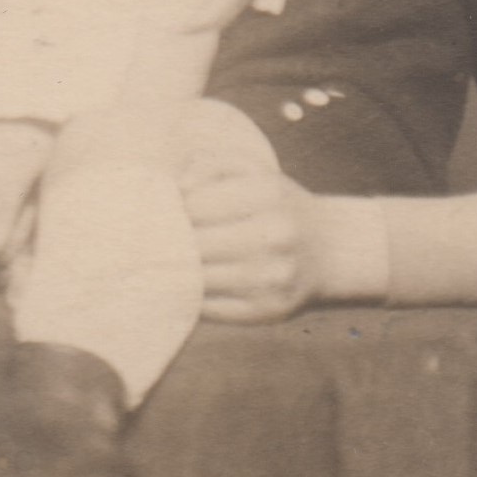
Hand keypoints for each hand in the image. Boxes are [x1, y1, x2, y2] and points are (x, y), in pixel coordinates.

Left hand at [175, 100, 314, 322]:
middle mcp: (276, 235)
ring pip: (199, 279)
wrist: (330, 251)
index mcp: (268, 193)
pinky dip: (189, 298)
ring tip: (155, 264)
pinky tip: (181, 286)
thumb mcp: (252, 171)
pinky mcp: (269, 311)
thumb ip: (209, 165)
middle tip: (146, 243)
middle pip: (196, 244)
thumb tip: (176, 188)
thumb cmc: (275, 206)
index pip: (195, 206)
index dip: (170, 212)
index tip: (159, 214)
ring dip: (174, 272)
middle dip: (168, 244)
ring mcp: (274, 277)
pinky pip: (210, 308)